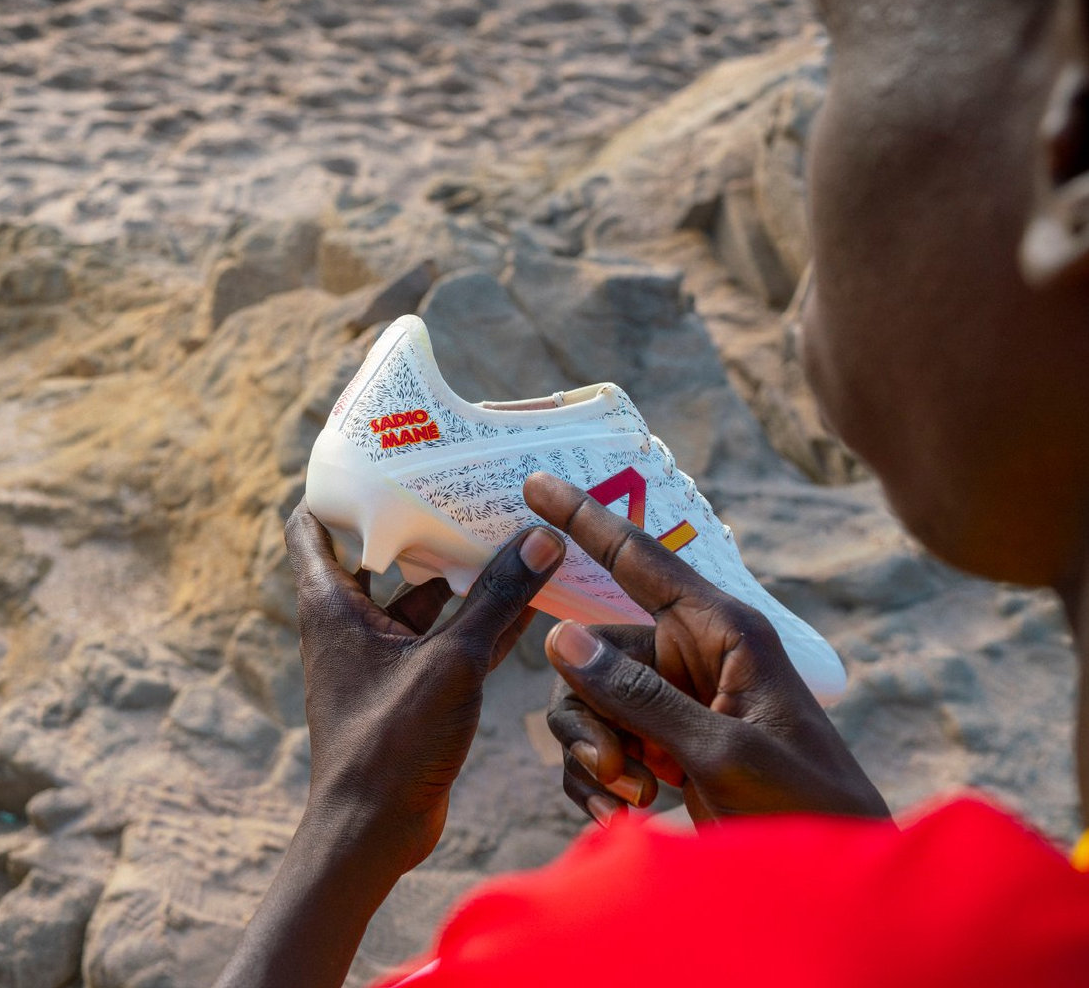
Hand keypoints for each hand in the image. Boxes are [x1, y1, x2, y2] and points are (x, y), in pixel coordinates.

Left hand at [285, 502, 565, 868]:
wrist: (372, 834)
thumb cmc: (391, 744)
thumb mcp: (450, 662)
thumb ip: (496, 600)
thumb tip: (540, 538)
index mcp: (332, 606)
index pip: (313, 527)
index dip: (340, 488)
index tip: (384, 456)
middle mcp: (349, 624)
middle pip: (381, 556)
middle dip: (421, 524)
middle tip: (466, 485)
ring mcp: (380, 657)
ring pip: (422, 600)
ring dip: (459, 575)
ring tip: (507, 535)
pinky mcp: (409, 688)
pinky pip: (444, 640)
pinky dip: (475, 621)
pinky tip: (524, 600)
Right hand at [525, 473, 887, 825]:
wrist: (831, 884)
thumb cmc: (802, 807)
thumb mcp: (721, 751)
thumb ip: (638, 695)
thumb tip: (559, 638)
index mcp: (722, 632)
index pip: (640, 560)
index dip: (584, 518)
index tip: (536, 483)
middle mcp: (693, 656)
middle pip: (595, 653)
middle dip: (589, 712)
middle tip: (615, 769)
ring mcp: (675, 702)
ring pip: (588, 701)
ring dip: (595, 754)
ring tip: (633, 800)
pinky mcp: (664, 745)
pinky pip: (600, 744)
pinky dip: (599, 780)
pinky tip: (626, 817)